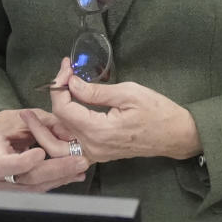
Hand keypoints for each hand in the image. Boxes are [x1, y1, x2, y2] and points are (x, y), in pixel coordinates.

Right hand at [0, 108, 87, 191]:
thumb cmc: (6, 125)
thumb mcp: (24, 117)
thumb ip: (47, 124)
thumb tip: (71, 136)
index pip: (3, 164)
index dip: (23, 162)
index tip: (41, 153)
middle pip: (26, 177)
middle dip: (56, 170)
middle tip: (78, 161)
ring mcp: (2, 185)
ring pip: (35, 186)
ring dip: (61, 177)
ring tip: (80, 167)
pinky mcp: (14, 191)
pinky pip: (37, 189)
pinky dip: (56, 181)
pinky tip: (72, 174)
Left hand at [47, 58, 201, 163]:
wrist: (176, 135)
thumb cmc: (157, 112)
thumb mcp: (128, 93)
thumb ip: (96, 91)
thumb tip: (71, 83)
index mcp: (99, 131)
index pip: (63, 110)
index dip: (60, 85)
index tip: (67, 67)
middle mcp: (93, 147)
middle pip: (57, 126)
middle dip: (51, 99)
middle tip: (57, 79)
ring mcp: (95, 154)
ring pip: (58, 143)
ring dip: (47, 123)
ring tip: (45, 102)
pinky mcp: (99, 154)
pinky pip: (71, 147)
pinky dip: (60, 134)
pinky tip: (59, 116)